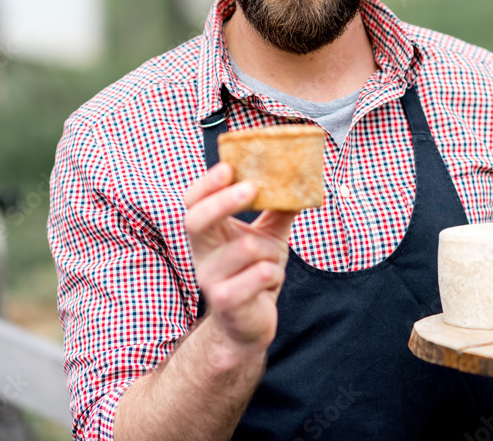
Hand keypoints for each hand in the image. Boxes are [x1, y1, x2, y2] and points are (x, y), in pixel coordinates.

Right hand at [183, 161, 297, 350]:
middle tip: (251, 188)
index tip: (228, 167)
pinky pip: (260, 274)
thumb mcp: (267, 237)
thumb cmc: (254, 274)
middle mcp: (201, 255)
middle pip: (196, 221)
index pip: (192, 203)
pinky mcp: (226, 301)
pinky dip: (274, 273)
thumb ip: (278, 210)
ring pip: (247, 248)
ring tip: (272, 260)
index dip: (206, 184)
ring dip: (270, 251)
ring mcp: (210, 279)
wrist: (249, 325)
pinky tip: (270, 281)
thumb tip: (300, 179)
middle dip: (223, 202)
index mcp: (207, 235)